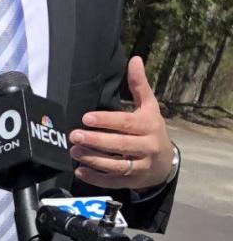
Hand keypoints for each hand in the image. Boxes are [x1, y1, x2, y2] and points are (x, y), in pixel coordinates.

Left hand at [69, 56, 173, 189]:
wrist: (166, 162)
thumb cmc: (151, 129)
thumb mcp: (149, 107)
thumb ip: (139, 85)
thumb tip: (134, 59)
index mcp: (149, 126)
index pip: (126, 123)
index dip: (106, 121)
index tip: (86, 118)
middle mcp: (148, 146)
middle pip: (120, 145)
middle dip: (96, 141)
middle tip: (74, 135)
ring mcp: (142, 166)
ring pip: (116, 165)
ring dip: (93, 159)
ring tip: (74, 151)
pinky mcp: (133, 181)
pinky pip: (113, 181)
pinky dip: (96, 178)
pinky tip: (80, 171)